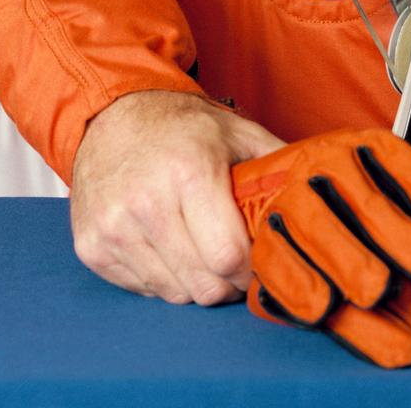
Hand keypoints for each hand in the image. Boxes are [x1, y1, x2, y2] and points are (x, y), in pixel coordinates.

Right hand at [70, 89, 285, 304]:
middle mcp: (146, 202)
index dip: (252, 269)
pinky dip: (162, 278)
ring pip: (174, 293)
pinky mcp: (91, 246)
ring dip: (195, 282)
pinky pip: (143, 290)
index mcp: (189, 172)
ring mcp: (114, 228)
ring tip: (200, 249)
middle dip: (228, 282)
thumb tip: (319, 192)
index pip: (229, 256)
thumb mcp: (236, 132)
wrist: (110, 116)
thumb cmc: (181, 127)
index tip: (258, 262)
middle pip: (204, 284)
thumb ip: (278, 163)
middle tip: (233, 261)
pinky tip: (167, 246)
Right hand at [234, 128, 410, 367]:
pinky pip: (285, 270)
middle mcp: (328, 167)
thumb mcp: (400, 185)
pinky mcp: (264, 244)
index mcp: (367, 147)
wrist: (269, 187)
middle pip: (376, 211)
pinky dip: (307, 293)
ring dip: (364, 279)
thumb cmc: (346, 192)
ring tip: (396, 312)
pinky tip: (331, 311)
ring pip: (330, 239)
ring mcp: (292, 202)